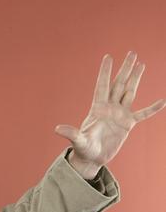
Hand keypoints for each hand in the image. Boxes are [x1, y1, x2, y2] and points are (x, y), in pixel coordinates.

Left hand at [55, 51, 164, 178]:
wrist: (91, 158)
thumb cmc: (83, 149)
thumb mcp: (78, 140)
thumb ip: (71, 133)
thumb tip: (57, 129)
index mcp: (97, 108)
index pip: (102, 85)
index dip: (105, 71)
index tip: (108, 56)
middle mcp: (109, 108)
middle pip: (118, 84)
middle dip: (125, 69)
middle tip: (132, 53)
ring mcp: (120, 115)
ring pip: (130, 92)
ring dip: (136, 78)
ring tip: (141, 64)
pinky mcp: (128, 124)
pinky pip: (143, 114)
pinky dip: (153, 108)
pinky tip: (163, 101)